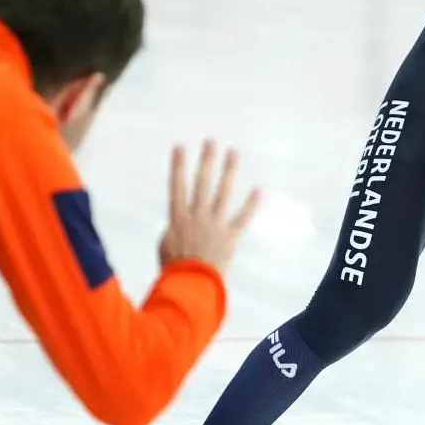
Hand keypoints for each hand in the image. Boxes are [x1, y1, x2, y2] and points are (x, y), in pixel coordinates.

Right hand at [159, 141, 260, 273]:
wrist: (191, 284)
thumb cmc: (174, 269)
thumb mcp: (164, 247)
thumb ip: (172, 231)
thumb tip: (176, 226)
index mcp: (178, 218)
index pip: (177, 186)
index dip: (178, 166)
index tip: (180, 147)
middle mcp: (197, 216)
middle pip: (202, 182)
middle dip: (207, 161)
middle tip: (211, 141)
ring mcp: (215, 224)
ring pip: (223, 192)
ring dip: (229, 171)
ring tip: (234, 152)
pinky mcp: (230, 235)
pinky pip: (243, 216)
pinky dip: (252, 203)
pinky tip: (260, 189)